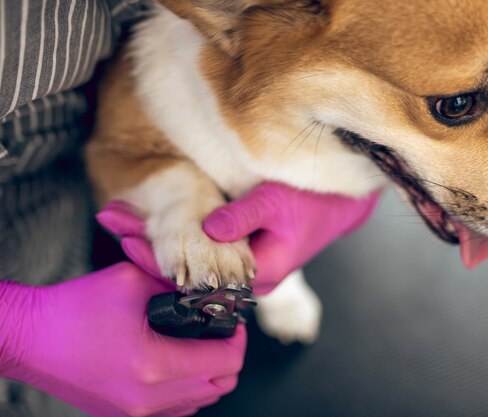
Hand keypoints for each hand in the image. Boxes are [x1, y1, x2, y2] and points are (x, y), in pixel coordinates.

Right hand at [0, 263, 246, 416]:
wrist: (30, 338)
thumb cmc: (75, 308)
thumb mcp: (133, 282)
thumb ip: (178, 286)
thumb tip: (209, 291)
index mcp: (154, 366)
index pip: (226, 362)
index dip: (237, 338)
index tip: (232, 322)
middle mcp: (148, 400)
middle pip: (219, 386)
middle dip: (227, 355)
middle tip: (218, 330)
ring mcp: (135, 414)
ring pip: (200, 401)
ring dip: (208, 373)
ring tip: (196, 343)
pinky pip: (176, 409)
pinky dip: (186, 387)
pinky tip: (175, 361)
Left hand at [97, 183, 379, 294]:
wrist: (339, 206)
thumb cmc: (314, 202)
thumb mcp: (277, 202)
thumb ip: (241, 217)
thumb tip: (204, 229)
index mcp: (260, 275)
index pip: (198, 279)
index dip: (158, 258)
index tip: (124, 234)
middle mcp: (248, 281)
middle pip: (190, 272)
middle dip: (150, 245)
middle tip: (112, 217)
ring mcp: (245, 270)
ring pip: (195, 263)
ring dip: (163, 240)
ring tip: (124, 217)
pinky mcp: (243, 256)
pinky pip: (204, 254)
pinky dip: (180, 237)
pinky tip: (156, 221)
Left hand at [203, 182, 379, 293]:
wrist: (337, 203)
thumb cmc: (309, 201)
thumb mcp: (271, 201)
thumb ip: (240, 217)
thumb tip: (207, 230)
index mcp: (267, 272)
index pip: (219, 278)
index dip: (199, 259)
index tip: (183, 239)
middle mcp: (265, 281)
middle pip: (221, 276)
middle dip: (205, 254)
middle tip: (189, 228)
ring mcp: (265, 274)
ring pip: (228, 268)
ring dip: (216, 250)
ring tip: (204, 226)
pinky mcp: (264, 263)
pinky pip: (236, 261)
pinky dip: (227, 246)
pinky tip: (220, 227)